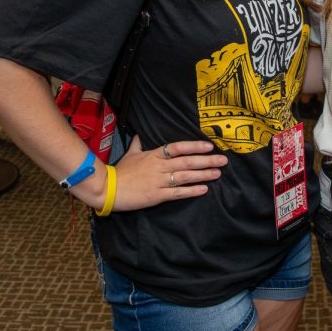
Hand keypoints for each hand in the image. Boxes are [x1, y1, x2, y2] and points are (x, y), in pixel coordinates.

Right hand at [110, 136, 226, 211]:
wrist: (108, 188)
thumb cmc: (119, 171)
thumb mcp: (129, 154)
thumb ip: (137, 145)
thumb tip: (139, 135)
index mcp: (154, 155)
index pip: (178, 147)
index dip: (195, 146)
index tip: (209, 146)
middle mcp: (159, 166)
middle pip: (187, 161)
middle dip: (207, 160)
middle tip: (223, 160)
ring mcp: (159, 181)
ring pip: (186, 176)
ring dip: (203, 174)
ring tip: (218, 173)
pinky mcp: (157, 195)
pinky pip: (178, 192)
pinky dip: (192, 190)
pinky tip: (204, 189)